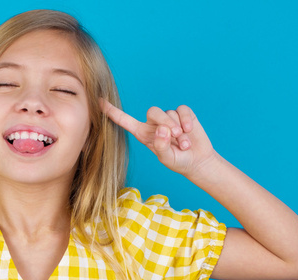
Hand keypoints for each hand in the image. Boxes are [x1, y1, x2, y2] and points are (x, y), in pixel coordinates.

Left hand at [100, 98, 216, 176]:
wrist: (197, 161)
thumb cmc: (178, 161)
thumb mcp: (167, 158)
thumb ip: (161, 146)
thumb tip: (162, 129)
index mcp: (143, 134)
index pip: (125, 121)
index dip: (112, 112)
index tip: (100, 101)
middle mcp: (153, 124)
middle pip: (153, 112)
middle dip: (165, 123)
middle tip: (176, 137)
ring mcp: (168, 118)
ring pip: (169, 113)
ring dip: (179, 129)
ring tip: (184, 144)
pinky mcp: (182, 114)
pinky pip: (182, 110)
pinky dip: (186, 120)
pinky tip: (189, 131)